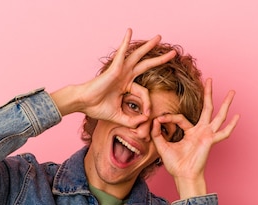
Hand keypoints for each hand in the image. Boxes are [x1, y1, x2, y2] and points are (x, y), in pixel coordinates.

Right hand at [51, 29, 175, 126]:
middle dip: (160, 59)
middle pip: (146, 65)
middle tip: (173, 53)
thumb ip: (132, 121)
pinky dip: (125, 42)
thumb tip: (145, 120)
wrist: (84, 104)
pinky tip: (129, 31)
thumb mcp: (119, 117)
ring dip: (148, 46)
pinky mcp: (115, 68)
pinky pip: (122, 53)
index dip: (147, 104)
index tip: (146, 115)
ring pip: (138, 56)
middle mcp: (124, 76)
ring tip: (158, 37)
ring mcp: (120, 70)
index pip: (144, 92)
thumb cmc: (97, 108)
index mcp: (126, 86)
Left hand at [151, 79, 239, 198]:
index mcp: (190, 132)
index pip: (180, 118)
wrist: (183, 175)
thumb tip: (155, 120)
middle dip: (208, 94)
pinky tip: (237, 116)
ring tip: (232, 92)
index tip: (159, 119)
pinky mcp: (211, 140)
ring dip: (225, 104)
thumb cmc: (175, 164)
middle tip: (210, 79)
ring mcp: (207, 135)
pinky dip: (230, 125)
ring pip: (218, 116)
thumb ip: (157, 133)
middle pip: (206, 108)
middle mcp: (201, 131)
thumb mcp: (162, 146)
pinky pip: (223, 133)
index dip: (168, 117)